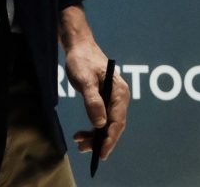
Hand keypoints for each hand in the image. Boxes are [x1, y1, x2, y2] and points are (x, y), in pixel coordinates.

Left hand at [60, 8, 128, 161]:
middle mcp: (120, 97)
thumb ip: (92, 101)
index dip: (110, 139)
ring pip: (108, 124)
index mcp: (119, 92)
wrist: (79, 47)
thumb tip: (100, 124)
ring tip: (80, 144)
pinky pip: (102, 119)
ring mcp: (113, 99)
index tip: (101, 153)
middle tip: (84, 150)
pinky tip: (82, 134)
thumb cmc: (82, 60)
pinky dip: (93, 128)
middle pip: (114, 125)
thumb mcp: (84, 80)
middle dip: (101, 140)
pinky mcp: (105, 99)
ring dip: (95, 136)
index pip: (117, 121)